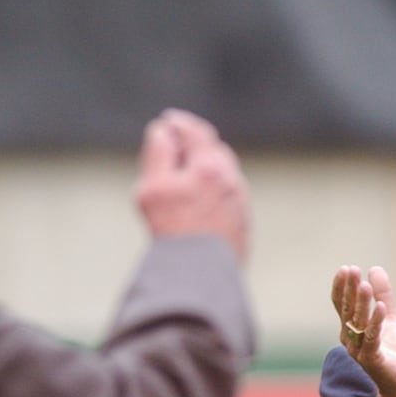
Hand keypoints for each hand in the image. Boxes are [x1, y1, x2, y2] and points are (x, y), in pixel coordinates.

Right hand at [134, 109, 249, 262]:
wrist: (201, 274)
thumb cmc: (173, 230)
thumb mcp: (153, 187)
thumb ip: (158, 153)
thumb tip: (162, 132)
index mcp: (210, 166)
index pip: (196, 132)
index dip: (179, 124)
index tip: (168, 121)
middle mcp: (231, 181)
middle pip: (214, 151)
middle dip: (195, 145)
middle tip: (175, 146)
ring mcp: (239, 204)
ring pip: (224, 176)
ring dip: (206, 170)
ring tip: (186, 177)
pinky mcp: (242, 226)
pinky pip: (229, 199)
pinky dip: (215, 192)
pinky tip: (201, 205)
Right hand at [331, 265, 395, 396]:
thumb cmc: (393, 352)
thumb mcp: (390, 318)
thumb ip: (383, 295)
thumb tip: (374, 269)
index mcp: (351, 330)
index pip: (342, 305)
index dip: (342, 287)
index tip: (346, 268)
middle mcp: (350, 340)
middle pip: (347, 311)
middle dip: (349, 290)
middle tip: (351, 270)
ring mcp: (360, 351)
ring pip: (358, 324)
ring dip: (361, 304)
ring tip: (365, 285)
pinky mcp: (374, 361)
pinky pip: (372, 340)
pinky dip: (375, 323)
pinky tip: (380, 307)